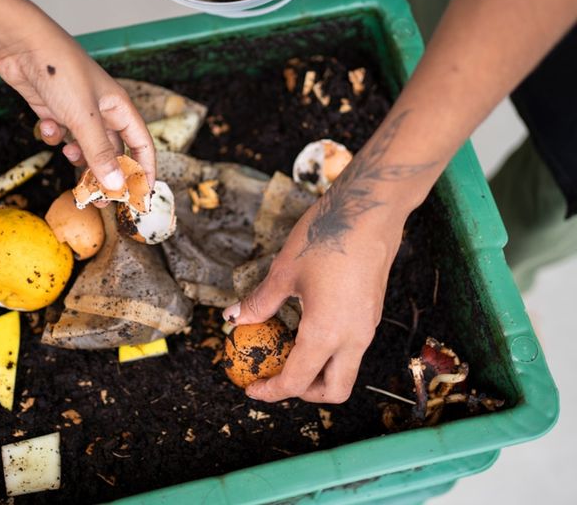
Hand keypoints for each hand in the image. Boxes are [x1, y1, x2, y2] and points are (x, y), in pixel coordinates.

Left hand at [0, 14, 155, 190]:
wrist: (21, 45)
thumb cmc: (60, 71)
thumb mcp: (83, 119)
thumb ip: (100, 154)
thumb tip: (116, 186)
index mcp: (119, 108)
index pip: (142, 145)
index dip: (143, 171)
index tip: (140, 197)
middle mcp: (102, 110)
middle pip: (113, 151)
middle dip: (106, 173)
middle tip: (100, 198)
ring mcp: (77, 110)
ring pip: (85, 145)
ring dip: (78, 156)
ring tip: (70, 160)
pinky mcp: (55, 110)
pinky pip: (60, 134)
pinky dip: (53, 136)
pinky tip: (45, 126)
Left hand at [222, 200, 403, 403]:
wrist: (370, 210)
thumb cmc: (325, 237)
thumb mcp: (284, 272)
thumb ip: (260, 302)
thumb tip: (233, 318)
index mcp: (326, 333)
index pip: (297, 381)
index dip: (271, 391)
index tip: (252, 388)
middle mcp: (353, 338)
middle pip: (335, 390)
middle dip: (305, 393)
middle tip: (278, 377)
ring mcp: (367, 326)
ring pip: (347, 370)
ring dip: (320, 373)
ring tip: (290, 353)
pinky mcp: (372, 312)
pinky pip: (352, 348)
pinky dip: (331, 353)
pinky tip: (309, 329)